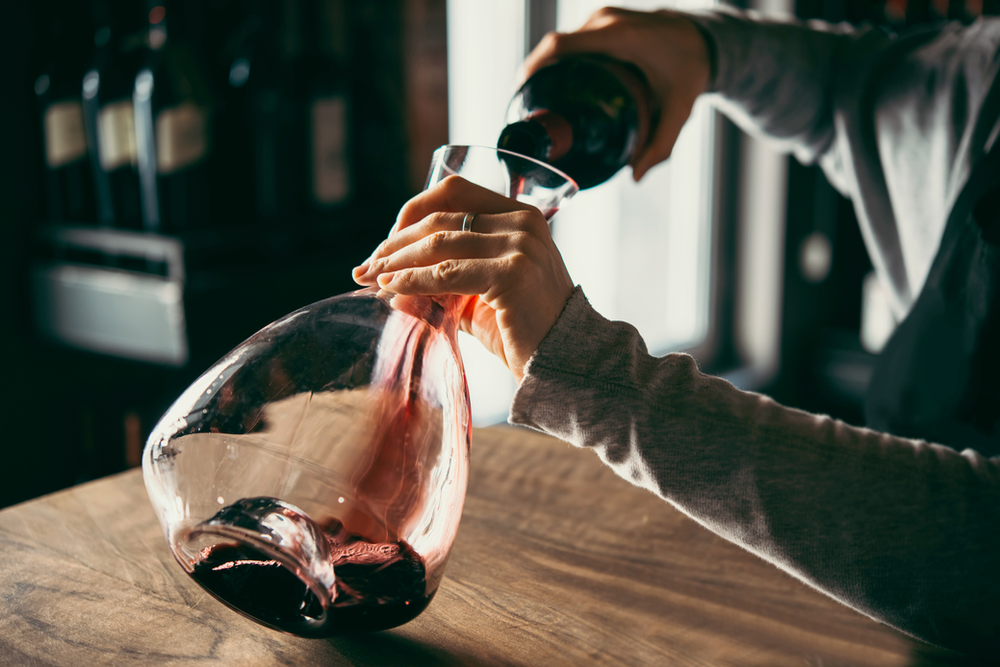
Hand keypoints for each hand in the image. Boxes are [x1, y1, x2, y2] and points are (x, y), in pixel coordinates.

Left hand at [353, 176, 574, 382]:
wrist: (564, 362)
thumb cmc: (523, 331)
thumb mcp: (478, 299)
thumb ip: (440, 286)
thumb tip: (387, 285)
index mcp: (519, 215)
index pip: (454, 193)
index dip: (412, 212)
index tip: (385, 243)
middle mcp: (522, 222)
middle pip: (440, 218)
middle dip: (395, 243)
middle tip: (365, 266)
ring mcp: (520, 245)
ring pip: (439, 243)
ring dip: (397, 261)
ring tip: (371, 278)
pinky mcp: (512, 274)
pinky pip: (447, 273)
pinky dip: (412, 280)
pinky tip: (390, 289)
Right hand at [522, 7, 711, 180]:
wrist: (704, 38)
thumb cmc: (691, 70)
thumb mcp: (680, 109)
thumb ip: (661, 144)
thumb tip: (634, 176)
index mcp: (619, 37)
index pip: (561, 45)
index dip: (534, 66)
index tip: (522, 92)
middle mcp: (606, 22)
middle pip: (555, 46)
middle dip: (536, 74)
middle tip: (529, 110)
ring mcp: (603, 18)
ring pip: (561, 42)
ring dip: (546, 67)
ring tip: (539, 101)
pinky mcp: (602, 21)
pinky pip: (572, 39)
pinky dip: (559, 60)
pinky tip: (555, 84)